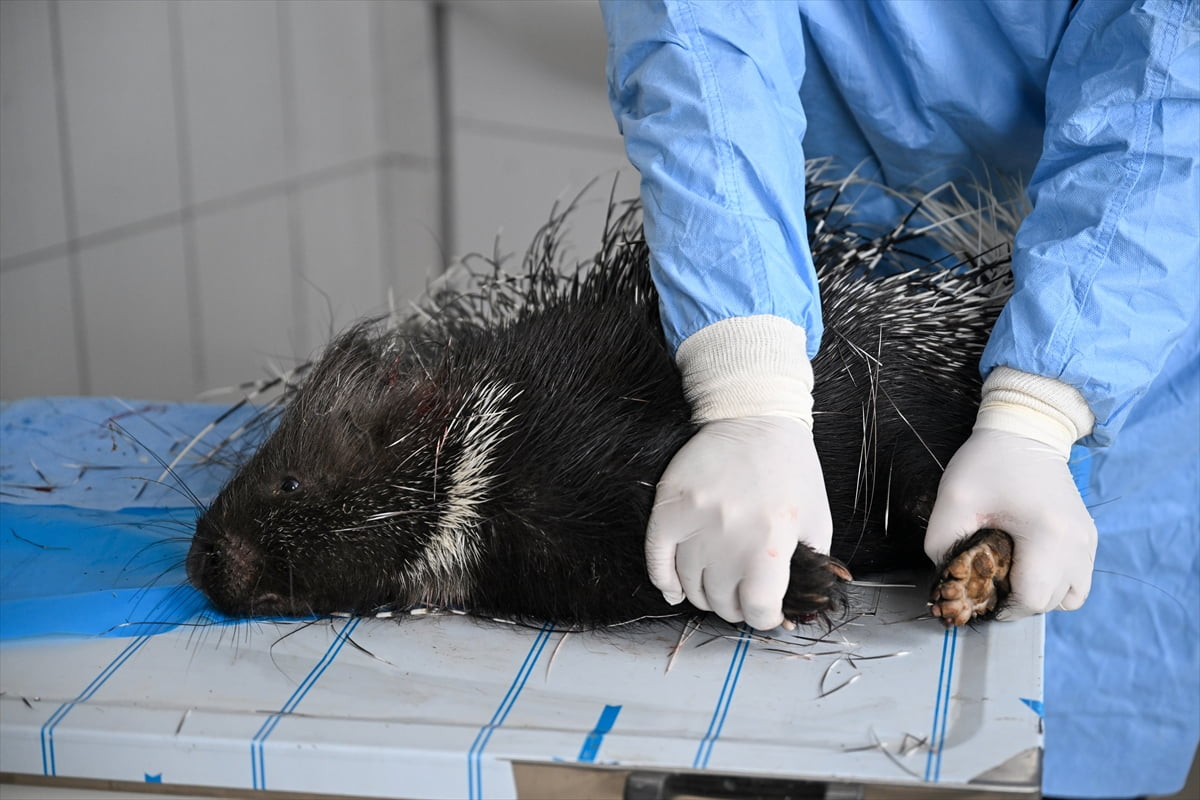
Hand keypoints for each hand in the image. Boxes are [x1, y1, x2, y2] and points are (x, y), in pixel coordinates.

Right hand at [646, 415, 832, 629]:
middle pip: (721, 601)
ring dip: (702, 594)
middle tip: (740, 595)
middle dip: (734, 606)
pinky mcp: (669, 508)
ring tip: (714, 585)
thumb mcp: (816, 520)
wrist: (754, 417)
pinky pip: (656, 560)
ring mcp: (694, 522)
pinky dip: (664, 580)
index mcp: (771, 543)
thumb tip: (789, 615)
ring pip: (689, 585)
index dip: (764, 617)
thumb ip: (810, 569)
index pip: (759, 610)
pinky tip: (675, 587)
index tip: (764, 611)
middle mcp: (729, 537)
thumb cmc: (790, 469)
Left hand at [924, 427, 1096, 617]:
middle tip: (989, 579)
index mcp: (1050, 535)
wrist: (1025, 431)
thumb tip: (948, 577)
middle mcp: (1078, 544)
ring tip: (1010, 572)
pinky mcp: (1088, 538)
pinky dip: (1053, 582)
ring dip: (1039, 594)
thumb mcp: (954, 499)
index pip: (1032, 600)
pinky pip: (1076, 580)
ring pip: (1070, 597)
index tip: (979, 591)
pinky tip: (1026, 562)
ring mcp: (1087, 542)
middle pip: (1051, 603)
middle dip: (1017, 601)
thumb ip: (942, 543)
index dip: (1001, 605)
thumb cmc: (990, 462)